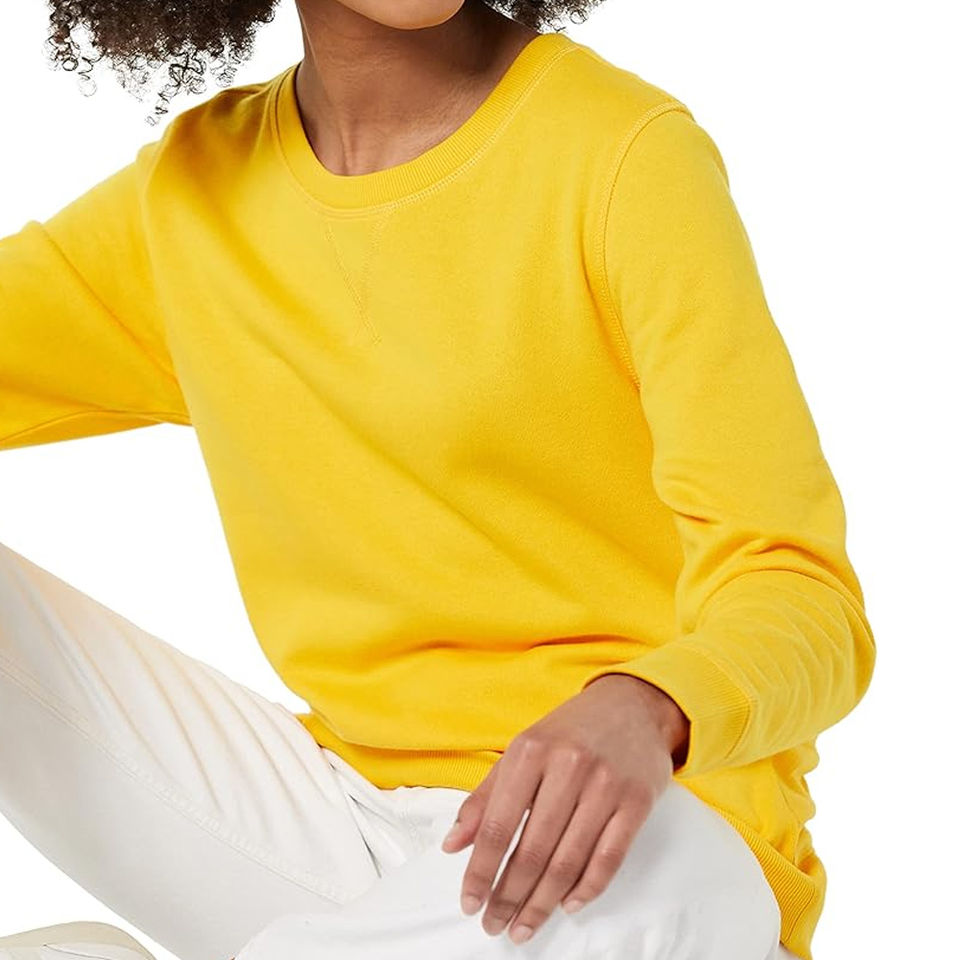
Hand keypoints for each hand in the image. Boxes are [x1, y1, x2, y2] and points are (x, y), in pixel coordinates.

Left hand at [441, 673, 689, 944]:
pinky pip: (609, 858)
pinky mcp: (636, 801)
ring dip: (542, 903)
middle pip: (532, 850)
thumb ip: (485, 797)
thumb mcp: (522, 750)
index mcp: (531, 751)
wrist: (632, 705)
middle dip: (509, 896)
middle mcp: (568, 767)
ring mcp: (605, 785)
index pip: (498, 825)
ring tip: (524, 926)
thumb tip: (453, 844)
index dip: (480, 871)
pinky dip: (586, 889)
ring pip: (568, 861)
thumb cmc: (570, 730)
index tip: (470, 901)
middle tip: (496, 924)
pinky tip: (567, 904)